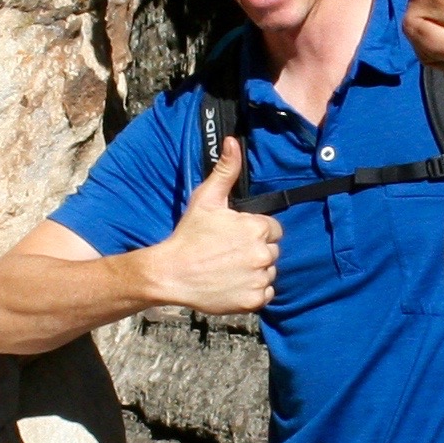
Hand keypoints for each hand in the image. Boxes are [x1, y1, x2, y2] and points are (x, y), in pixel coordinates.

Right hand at [141, 140, 279, 314]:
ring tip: (229, 268)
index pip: (273, 229)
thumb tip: (233, 142)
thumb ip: (225, 171)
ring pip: (270, 272)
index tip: (235, 236)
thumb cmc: (188, 235)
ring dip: (256, 271)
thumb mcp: (206, 199)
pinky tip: (233, 283)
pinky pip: (266, 293)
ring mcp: (259, 278)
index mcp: (257, 227)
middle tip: (230, 253)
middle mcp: (262, 254)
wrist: (171, 273)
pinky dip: (253, 290)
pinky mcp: (253, 300)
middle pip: (272, 251)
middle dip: (256, 250)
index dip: (255, 231)